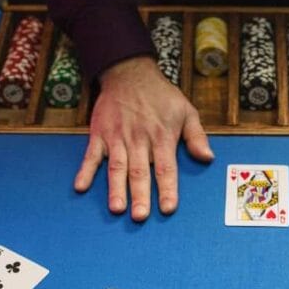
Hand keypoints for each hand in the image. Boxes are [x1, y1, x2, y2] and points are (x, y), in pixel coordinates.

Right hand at [75, 56, 213, 220]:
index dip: (166, 189)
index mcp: (161, 137)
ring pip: (116, 167)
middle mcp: (138, 139)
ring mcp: (117, 137)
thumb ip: (196, 137)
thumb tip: (208, 158)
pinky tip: (80, 187)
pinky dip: (85, 171)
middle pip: (140, 172)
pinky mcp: (99, 134)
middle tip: (140, 217)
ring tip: (117, 208)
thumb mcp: (186, 111)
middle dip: (139, 195)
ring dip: (115, 188)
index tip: (167, 208)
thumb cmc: (160, 96)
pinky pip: (91, 155)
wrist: (129, 72)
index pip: (165, 168)